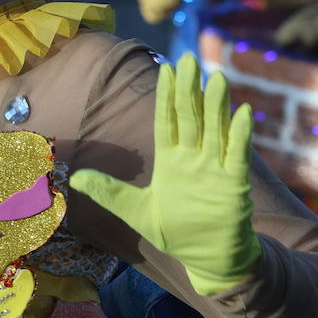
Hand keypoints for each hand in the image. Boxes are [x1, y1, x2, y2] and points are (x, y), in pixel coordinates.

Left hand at [71, 54, 260, 295]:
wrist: (207, 258)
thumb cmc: (175, 232)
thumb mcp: (136, 211)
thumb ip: (110, 192)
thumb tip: (75, 178)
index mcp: (171, 160)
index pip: (167, 120)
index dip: (167, 94)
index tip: (167, 67)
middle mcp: (194, 158)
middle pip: (191, 117)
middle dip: (189, 90)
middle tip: (188, 59)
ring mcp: (215, 169)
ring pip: (215, 129)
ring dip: (216, 105)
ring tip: (216, 78)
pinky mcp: (233, 185)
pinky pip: (237, 156)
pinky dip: (240, 135)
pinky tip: (243, 113)